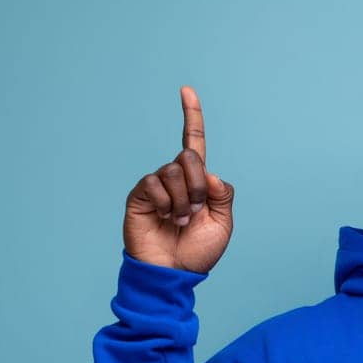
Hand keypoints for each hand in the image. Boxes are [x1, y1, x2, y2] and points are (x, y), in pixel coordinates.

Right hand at [123, 85, 235, 272]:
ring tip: (178, 221)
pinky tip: (162, 218)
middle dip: (198, 186)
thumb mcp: (223, 224)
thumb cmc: (197, 252)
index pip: (194, 142)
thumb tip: (211, 173)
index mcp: (197, 182)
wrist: (173, 272)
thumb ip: (223, 196)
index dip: (191, 116)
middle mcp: (175, 178)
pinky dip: (164, 203)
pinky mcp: (139, 194)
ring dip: (182, 200)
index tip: (186, 90)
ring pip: (173, 171)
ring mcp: (156, 186)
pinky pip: (154, 183)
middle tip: (195, 211)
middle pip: (188, 156)